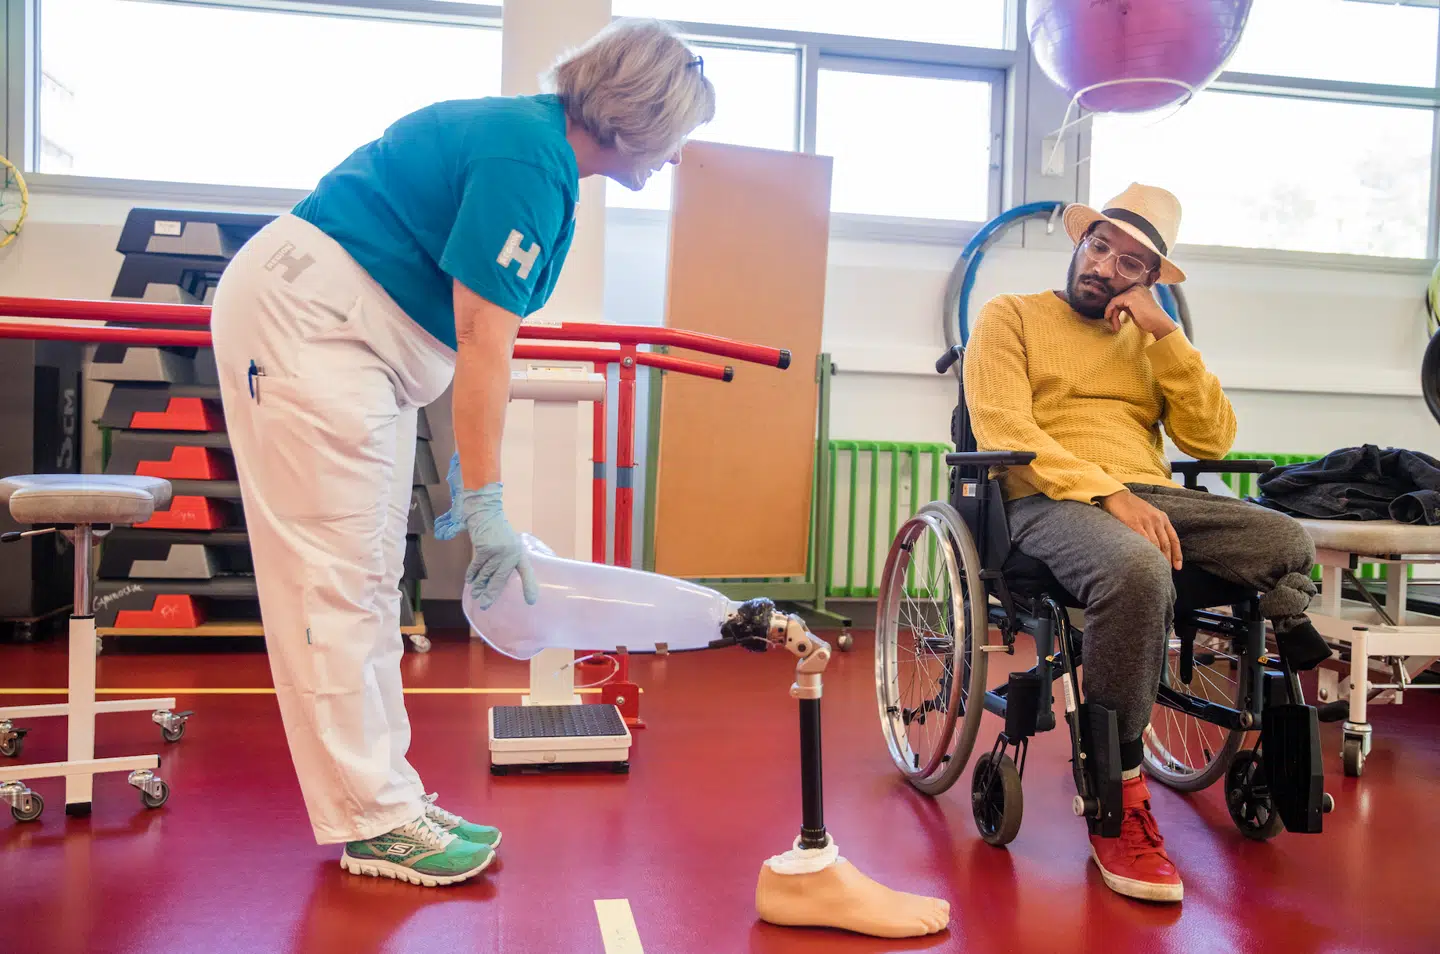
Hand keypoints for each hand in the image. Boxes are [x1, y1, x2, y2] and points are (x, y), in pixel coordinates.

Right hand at [434, 452, 538, 608]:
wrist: (483, 509)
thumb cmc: (494, 526)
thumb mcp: (505, 541)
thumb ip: (504, 557)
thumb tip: (494, 577)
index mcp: (518, 550)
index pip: (526, 571)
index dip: (529, 586)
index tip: (531, 601)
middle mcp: (511, 552)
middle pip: (501, 579)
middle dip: (492, 593)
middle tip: (485, 605)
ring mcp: (498, 551)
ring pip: (487, 574)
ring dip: (479, 586)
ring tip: (476, 595)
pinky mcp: (485, 549)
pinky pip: (477, 567)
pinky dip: (472, 574)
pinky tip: (470, 581)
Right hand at [1100, 489, 1182, 569]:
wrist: (1116, 495)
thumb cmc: (1130, 506)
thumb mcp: (1149, 513)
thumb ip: (1155, 526)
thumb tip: (1158, 545)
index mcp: (1162, 517)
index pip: (1174, 539)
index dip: (1177, 554)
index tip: (1177, 567)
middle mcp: (1157, 519)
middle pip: (1165, 545)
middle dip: (1166, 560)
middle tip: (1165, 573)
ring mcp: (1146, 521)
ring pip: (1155, 545)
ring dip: (1156, 559)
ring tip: (1154, 570)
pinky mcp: (1134, 523)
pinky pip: (1143, 540)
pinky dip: (1145, 551)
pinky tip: (1144, 560)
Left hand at [1104, 285, 1174, 338]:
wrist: (1160, 324)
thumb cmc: (1149, 320)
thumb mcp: (1136, 309)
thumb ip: (1126, 305)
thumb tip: (1113, 307)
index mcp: (1139, 288)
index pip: (1121, 297)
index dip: (1115, 309)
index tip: (1114, 321)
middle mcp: (1137, 287)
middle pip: (1117, 299)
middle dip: (1113, 313)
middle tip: (1114, 325)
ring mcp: (1134, 290)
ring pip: (1114, 302)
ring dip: (1112, 316)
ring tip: (1116, 327)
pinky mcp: (1130, 296)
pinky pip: (1114, 302)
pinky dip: (1110, 312)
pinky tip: (1112, 321)